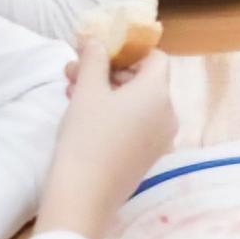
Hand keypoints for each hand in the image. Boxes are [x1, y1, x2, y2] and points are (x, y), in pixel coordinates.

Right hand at [36, 40, 175, 238]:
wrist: (84, 198)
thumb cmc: (86, 138)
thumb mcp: (88, 92)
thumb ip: (95, 60)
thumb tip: (97, 40)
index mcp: (159, 93)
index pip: (155, 58)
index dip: (129, 51)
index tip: (100, 52)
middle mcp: (168, 114)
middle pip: (144, 80)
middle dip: (109, 71)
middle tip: (74, 71)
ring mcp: (160, 138)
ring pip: (137, 103)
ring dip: (106, 91)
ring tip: (71, 91)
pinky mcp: (148, 156)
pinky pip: (136, 124)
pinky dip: (115, 113)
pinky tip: (82, 115)